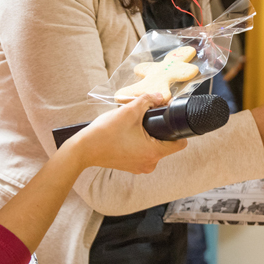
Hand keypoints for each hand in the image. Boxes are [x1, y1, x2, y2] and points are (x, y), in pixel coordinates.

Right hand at [72, 94, 186, 173]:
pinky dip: (139, 143)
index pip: (180, 143)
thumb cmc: (105, 133)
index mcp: (154, 152)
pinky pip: (143, 153)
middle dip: (160, 130)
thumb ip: (148, 100)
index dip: (178, 129)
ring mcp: (140, 167)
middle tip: (147, 119)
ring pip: (154, 148)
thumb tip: (160, 96)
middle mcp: (150, 163)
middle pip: (167, 144)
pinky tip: (127, 135)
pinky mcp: (131, 166)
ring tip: (134, 126)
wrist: (83, 149)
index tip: (168, 119)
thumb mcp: (129, 111)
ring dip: (149, 136)